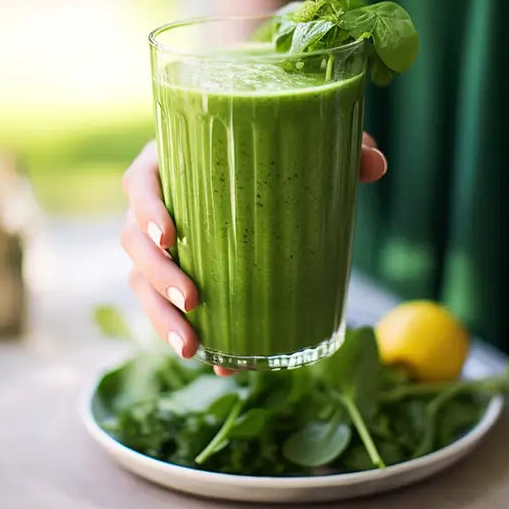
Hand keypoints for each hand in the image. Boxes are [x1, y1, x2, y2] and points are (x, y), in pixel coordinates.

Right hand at [120, 134, 387, 375]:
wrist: (265, 172)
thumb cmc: (273, 153)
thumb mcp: (302, 145)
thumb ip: (338, 147)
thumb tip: (375, 166)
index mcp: (171, 164)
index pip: (140, 182)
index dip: (146, 208)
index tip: (169, 234)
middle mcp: (156, 206)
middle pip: (133, 241)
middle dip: (157, 276)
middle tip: (193, 299)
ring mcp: (161, 246)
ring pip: (142, 282)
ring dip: (161, 318)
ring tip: (192, 348)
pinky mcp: (176, 276)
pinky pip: (167, 308)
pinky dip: (188, 335)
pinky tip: (215, 362)